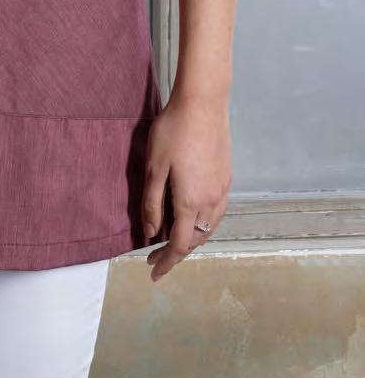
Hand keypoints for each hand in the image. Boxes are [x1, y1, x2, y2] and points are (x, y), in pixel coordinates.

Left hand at [142, 90, 231, 282]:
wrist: (203, 104)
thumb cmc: (173, 132)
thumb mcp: (154, 168)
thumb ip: (152, 203)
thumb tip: (150, 233)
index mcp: (190, 202)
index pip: (178, 245)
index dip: (166, 262)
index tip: (153, 273)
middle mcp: (211, 202)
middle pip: (195, 240)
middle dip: (176, 253)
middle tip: (155, 256)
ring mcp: (222, 190)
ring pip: (209, 229)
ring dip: (191, 240)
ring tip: (172, 242)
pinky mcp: (227, 178)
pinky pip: (217, 214)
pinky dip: (204, 226)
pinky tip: (194, 219)